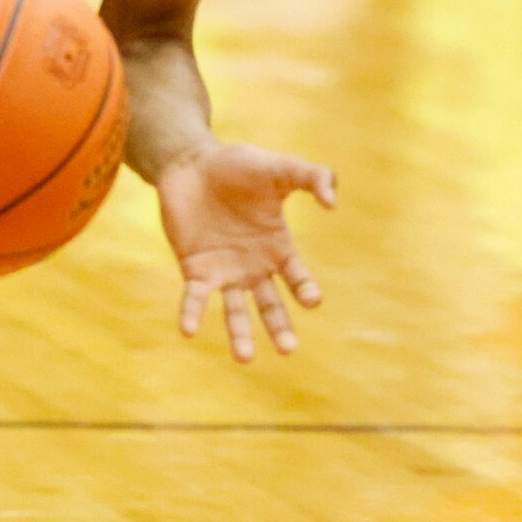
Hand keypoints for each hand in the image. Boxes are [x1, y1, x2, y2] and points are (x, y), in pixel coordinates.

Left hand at [156, 140, 335, 361]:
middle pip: (271, 305)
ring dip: (240, 334)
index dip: (306, 290)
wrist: (192, 163)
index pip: (297, 277)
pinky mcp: (195, 269)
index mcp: (278, 246)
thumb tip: (332, 204)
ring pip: (236, 311)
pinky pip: (195, 298)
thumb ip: (312, 177)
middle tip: (288, 350)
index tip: (312, 301)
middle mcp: (254, 266)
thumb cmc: (237, 165)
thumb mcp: (280, 167)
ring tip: (244, 358)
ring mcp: (224, 271)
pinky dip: (192, 313)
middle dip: (280, 328)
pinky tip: (188, 330)